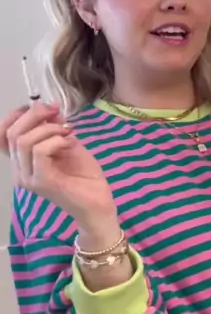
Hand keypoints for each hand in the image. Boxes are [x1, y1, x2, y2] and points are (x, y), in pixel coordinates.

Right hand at [2, 102, 116, 230]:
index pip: (3, 134)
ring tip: (67, 132)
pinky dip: (56, 140)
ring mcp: (28, 178)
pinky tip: (70, 142)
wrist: (98, 204)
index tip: (43, 108)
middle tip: (57, 113)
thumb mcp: (67, 144)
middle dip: (35, 114)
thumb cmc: (84, 177)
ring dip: (49, 128)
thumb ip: (54, 129)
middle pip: (12, 133)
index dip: (18, 115)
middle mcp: (20, 170)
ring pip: (23, 140)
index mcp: (22, 161)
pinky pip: (39, 151)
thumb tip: (50, 109)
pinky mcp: (42, 182)